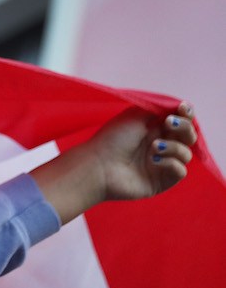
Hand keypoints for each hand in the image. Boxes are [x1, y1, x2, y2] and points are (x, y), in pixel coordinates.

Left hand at [30, 103, 195, 224]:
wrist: (99, 166)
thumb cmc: (112, 139)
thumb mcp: (134, 117)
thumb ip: (157, 110)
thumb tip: (177, 106)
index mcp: (153, 129)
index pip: (180, 121)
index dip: (186, 114)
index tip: (182, 108)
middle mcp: (160, 145)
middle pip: (188, 136)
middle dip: (184, 127)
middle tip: (168, 123)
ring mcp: (162, 164)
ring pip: (185, 153)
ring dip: (173, 146)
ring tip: (153, 146)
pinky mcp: (162, 181)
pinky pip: (180, 171)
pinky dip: (170, 163)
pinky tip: (153, 161)